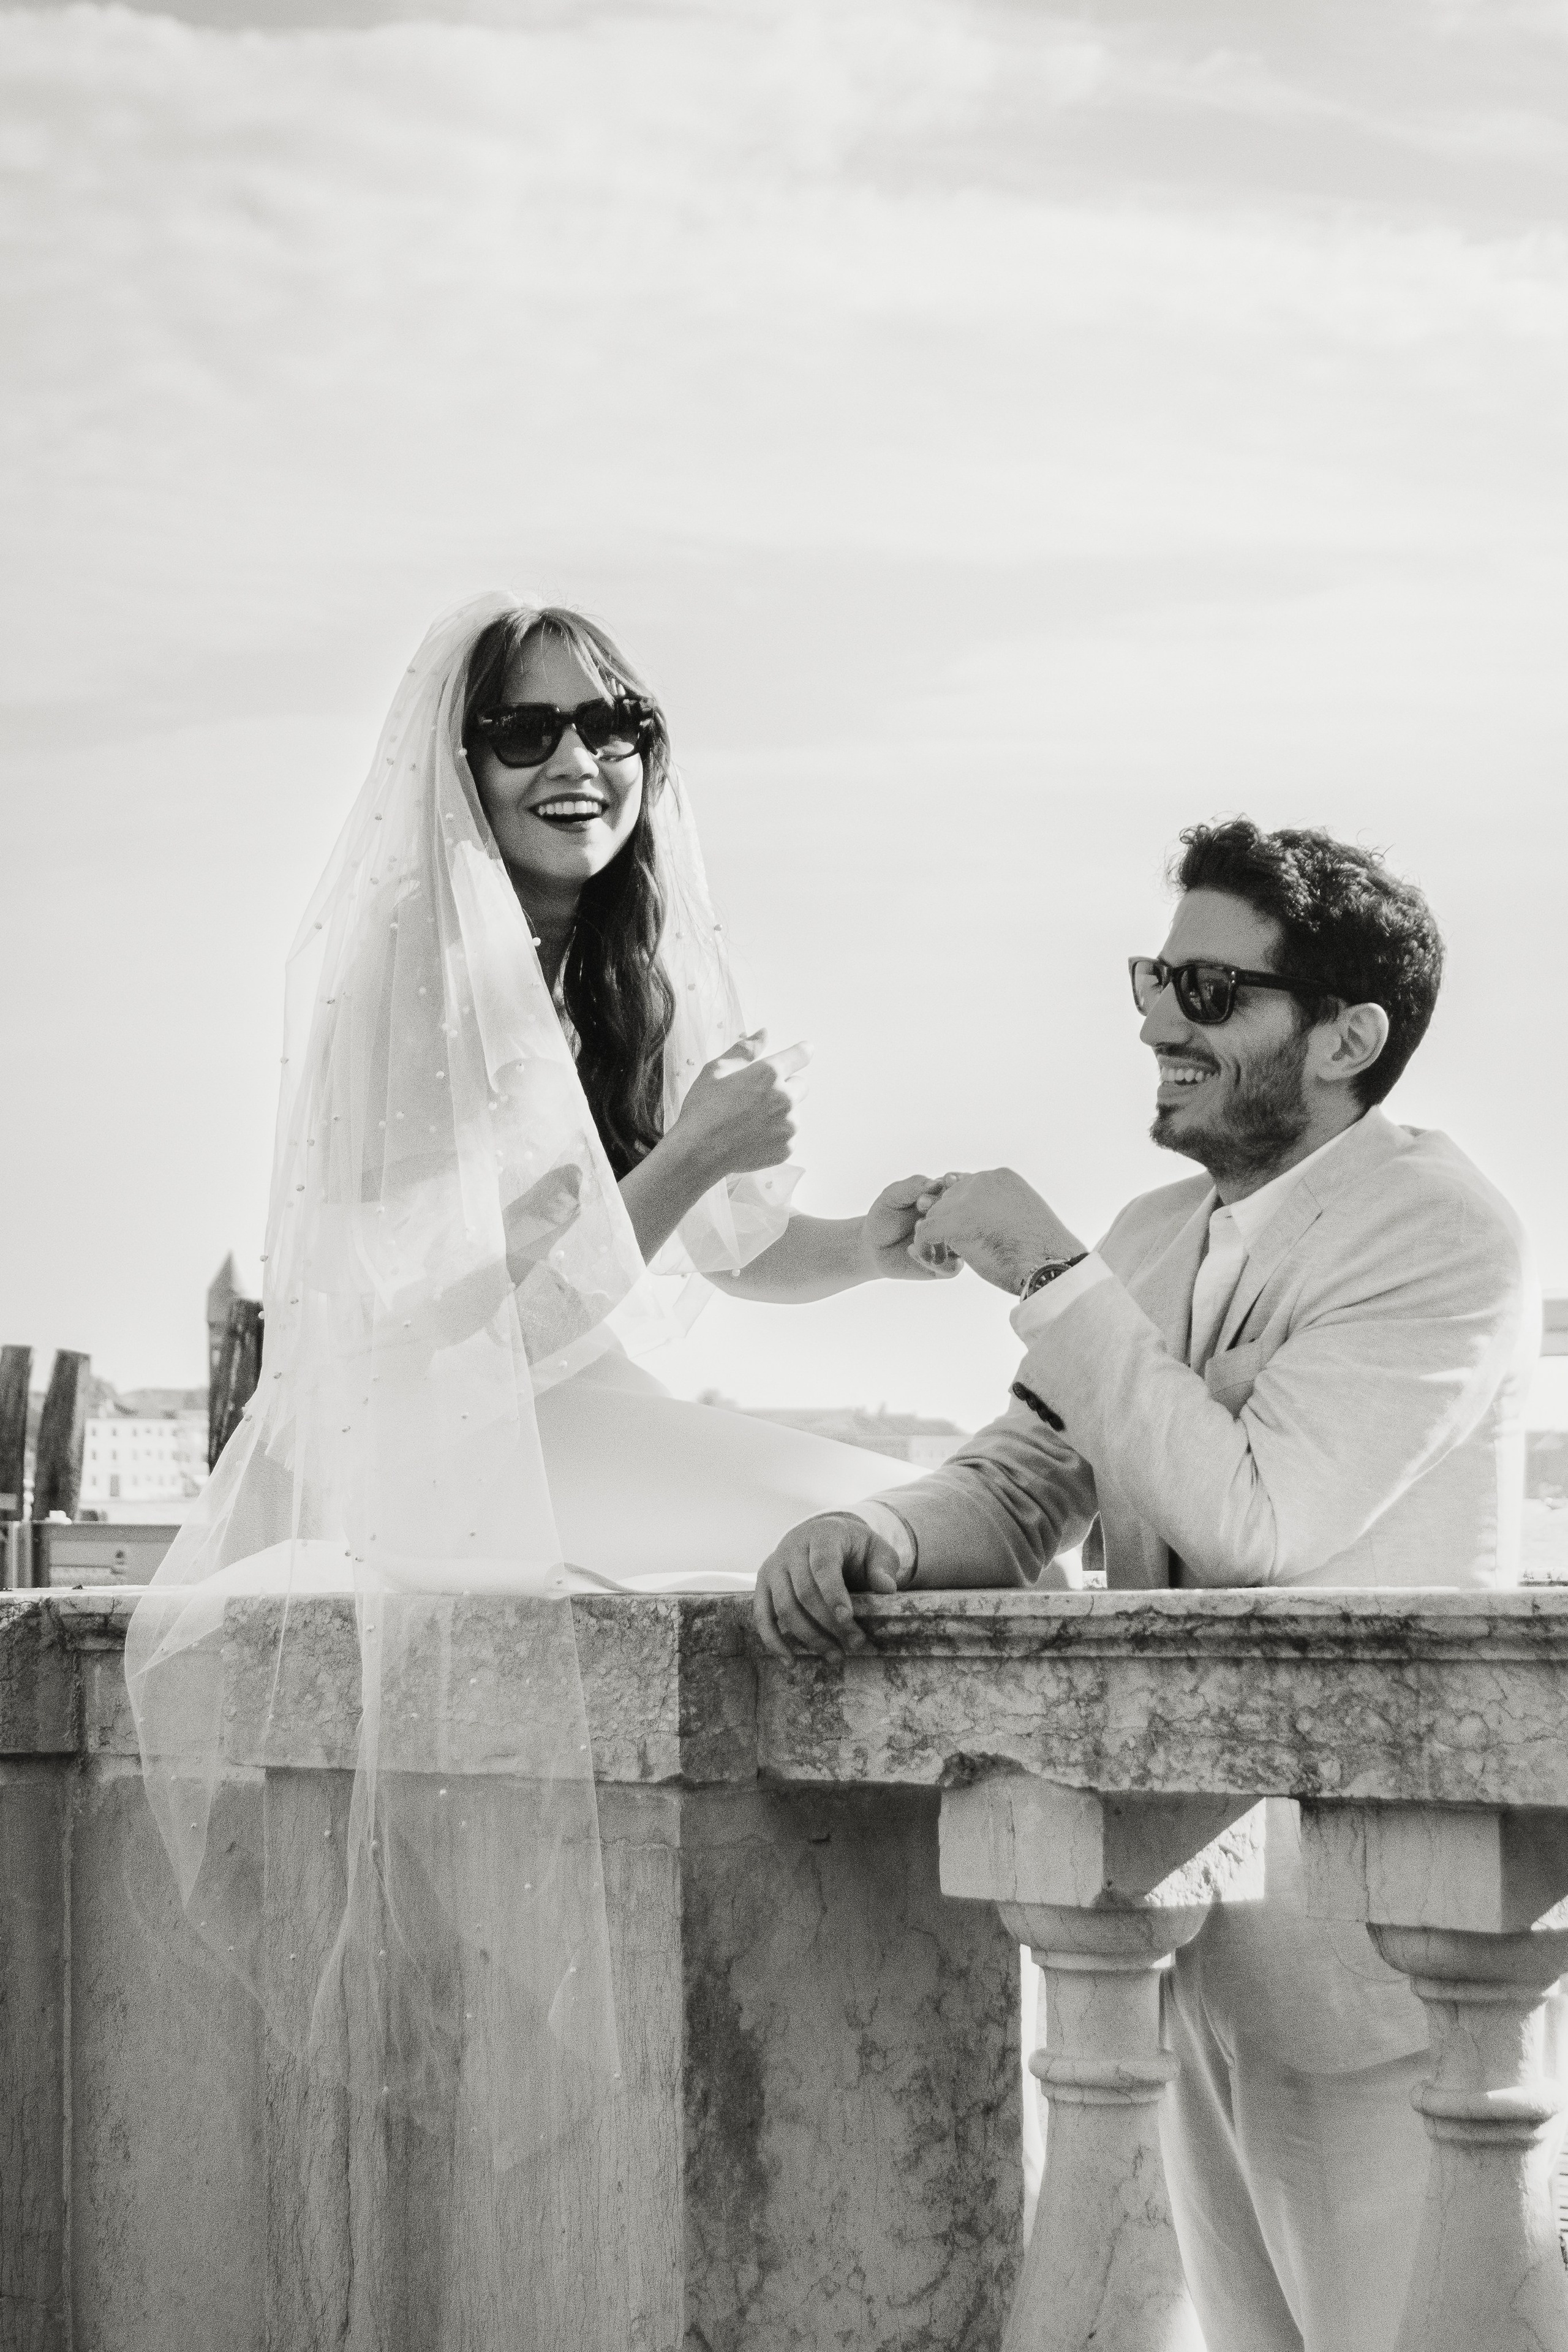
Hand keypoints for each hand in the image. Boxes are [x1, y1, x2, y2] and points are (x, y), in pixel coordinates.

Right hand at [669, 1031, 801, 1183]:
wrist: (699, 1152)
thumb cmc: (704, 1108)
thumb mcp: (717, 1069)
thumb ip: (745, 1049)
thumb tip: (764, 1033)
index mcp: (769, 1074)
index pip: (800, 1055)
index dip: (802, 1052)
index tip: (804, 1051)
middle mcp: (785, 1098)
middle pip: (801, 1085)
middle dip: (786, 1086)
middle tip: (759, 1096)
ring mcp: (789, 1125)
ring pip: (794, 1112)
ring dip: (780, 1112)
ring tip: (751, 1120)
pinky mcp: (787, 1148)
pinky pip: (789, 1136)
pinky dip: (776, 1135)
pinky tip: (753, 1136)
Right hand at [753, 1513, 901, 1658]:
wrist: (822, 1534)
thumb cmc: (853, 1547)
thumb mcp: (875, 1548)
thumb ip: (883, 1566)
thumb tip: (887, 1588)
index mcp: (821, 1535)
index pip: (823, 1565)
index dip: (833, 1593)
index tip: (848, 1618)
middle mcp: (791, 1548)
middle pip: (804, 1592)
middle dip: (829, 1623)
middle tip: (855, 1644)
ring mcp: (773, 1567)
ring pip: (785, 1607)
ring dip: (809, 1637)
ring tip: (835, 1656)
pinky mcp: (762, 1585)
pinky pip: (762, 1616)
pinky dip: (773, 1641)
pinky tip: (791, 1661)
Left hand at [859, 1174, 962, 1282]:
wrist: (874, 1246)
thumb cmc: (886, 1216)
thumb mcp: (893, 1196)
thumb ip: (912, 1186)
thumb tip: (935, 1183)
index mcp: (948, 1202)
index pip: (963, 1192)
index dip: (958, 1185)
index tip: (947, 1179)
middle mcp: (955, 1226)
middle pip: (966, 1218)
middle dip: (947, 1209)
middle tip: (922, 1203)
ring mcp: (953, 1247)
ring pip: (964, 1245)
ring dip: (942, 1236)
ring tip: (917, 1227)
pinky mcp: (945, 1269)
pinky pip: (952, 1268)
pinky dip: (934, 1260)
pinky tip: (912, 1249)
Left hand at [909, 1168, 1084, 1294]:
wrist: (1049, 1264)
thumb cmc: (1043, 1251)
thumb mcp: (1022, 1219)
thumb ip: (999, 1210)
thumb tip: (981, 1219)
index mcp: (1001, 1177)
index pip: (966, 1184)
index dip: (960, 1208)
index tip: (964, 1228)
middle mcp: (982, 1180)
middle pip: (947, 1197)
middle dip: (945, 1220)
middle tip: (948, 1244)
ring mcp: (968, 1199)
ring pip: (935, 1213)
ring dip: (936, 1235)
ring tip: (944, 1255)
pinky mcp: (955, 1221)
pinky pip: (926, 1231)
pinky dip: (925, 1248)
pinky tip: (935, 1260)